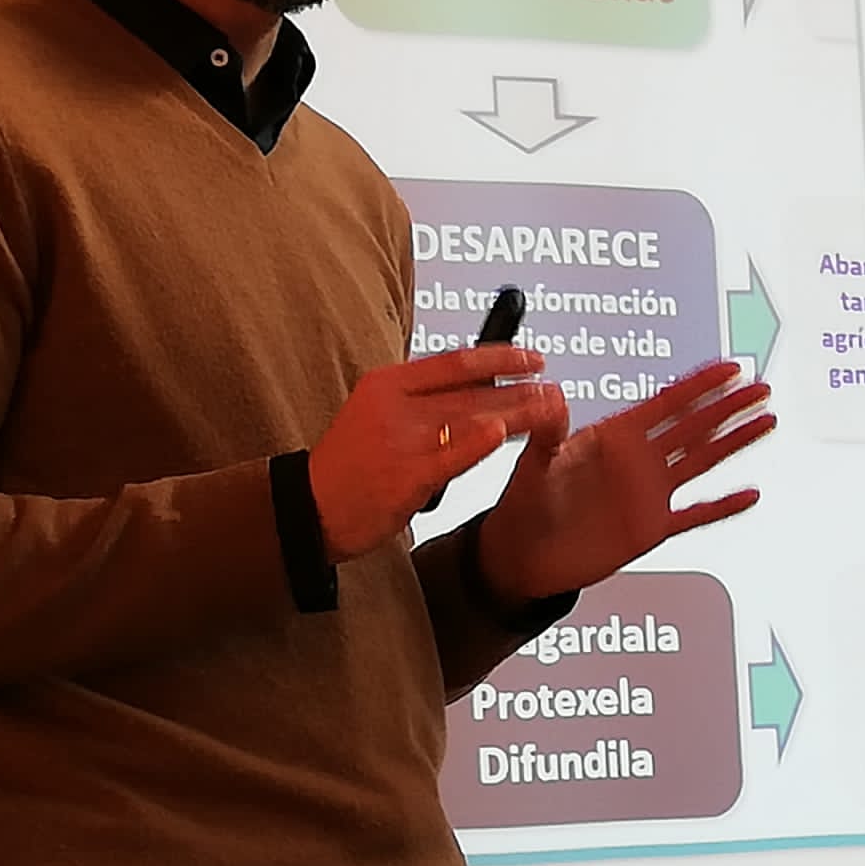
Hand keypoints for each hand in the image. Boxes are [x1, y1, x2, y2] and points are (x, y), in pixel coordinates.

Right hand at [310, 346, 565, 563]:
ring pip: (470, 419)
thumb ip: (420, 396)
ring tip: (550, 409)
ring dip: (516, 413)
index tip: (532, 358)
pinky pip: (450, 455)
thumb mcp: (376, 412)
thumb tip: (476, 380)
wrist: (310, 509)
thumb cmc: (350, 464)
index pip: (455, 361)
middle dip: (519, 388)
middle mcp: (394, 406)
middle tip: (554, 387)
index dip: (500, 356)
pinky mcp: (406, 476)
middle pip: (470, 390)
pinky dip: (478, 442)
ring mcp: (400, 441)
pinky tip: (502, 432)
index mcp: (387, 384)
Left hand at [475, 361, 775, 608]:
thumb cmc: (524, 502)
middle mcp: (639, 460)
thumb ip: (548, 432)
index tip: (729, 368)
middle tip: (761, 387)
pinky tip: (749, 494)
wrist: (522, 554)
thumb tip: (555, 398)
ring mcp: (649, 492)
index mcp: (615, 435)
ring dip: (735, 442)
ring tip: (766, 422)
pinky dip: (722, 506)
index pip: (667, 402)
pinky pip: (696, 515)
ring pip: (704, 461)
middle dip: (730, 405)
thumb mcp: (533, 461)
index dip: (699, 384)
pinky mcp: (652, 527)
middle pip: (696, 426)